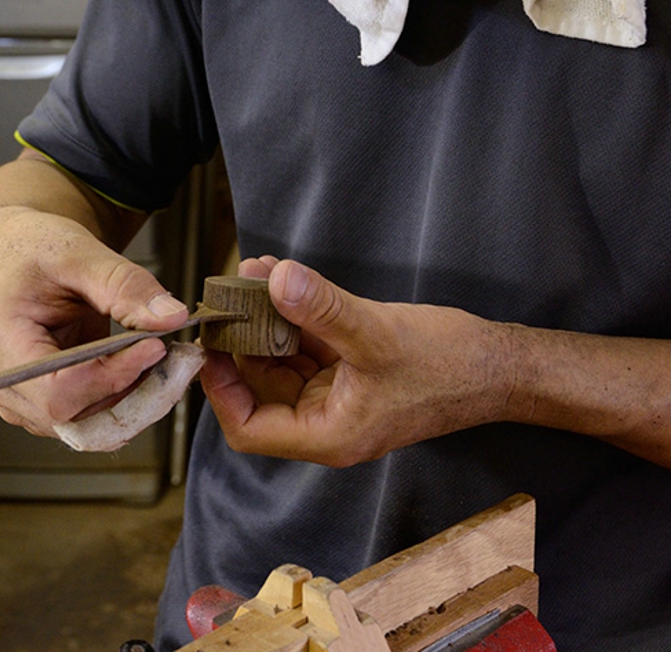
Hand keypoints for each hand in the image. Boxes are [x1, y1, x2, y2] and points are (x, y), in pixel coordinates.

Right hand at [0, 206, 189, 436]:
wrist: (16, 251)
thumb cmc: (36, 248)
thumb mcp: (81, 253)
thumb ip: (126, 287)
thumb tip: (170, 318)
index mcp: (0, 343)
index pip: (58, 390)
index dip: (113, 377)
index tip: (155, 347)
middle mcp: (4, 382)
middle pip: (73, 416)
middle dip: (131, 391)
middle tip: (174, 357)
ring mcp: (21, 398)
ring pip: (86, 425)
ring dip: (132, 398)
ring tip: (163, 356)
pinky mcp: (43, 401)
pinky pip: (88, 415)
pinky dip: (123, 396)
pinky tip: (144, 365)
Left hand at [200, 257, 511, 465]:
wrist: (499, 366)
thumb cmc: (446, 366)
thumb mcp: (377, 334)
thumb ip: (323, 309)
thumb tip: (275, 279)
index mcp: (328, 434)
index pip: (251, 428)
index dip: (222, 389)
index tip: (211, 344)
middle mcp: (327, 420)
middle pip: (262, 389)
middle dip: (242, 341)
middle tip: (225, 296)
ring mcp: (339, 394)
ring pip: (283, 361)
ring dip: (265, 320)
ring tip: (251, 274)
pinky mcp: (352, 368)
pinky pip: (309, 344)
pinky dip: (292, 315)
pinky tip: (281, 278)